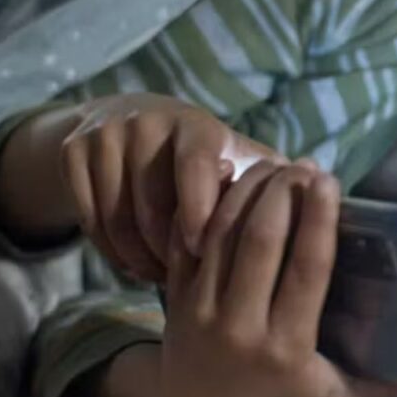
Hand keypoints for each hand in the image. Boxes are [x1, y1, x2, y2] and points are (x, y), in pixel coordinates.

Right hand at [60, 93, 283, 281]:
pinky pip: (90, 220)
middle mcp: (147, 123)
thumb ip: (271, 177)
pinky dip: (112, 251)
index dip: (199, 208)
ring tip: (164, 277)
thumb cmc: (202, 153)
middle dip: (170, 250)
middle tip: (188, 278)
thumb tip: (323, 195)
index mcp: (196, 126)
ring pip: (117, 218)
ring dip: (141, 258)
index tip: (200, 247)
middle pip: (151, 204)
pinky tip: (135, 264)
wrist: (124, 119)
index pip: (196, 165)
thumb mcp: (236, 154)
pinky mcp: (73, 153)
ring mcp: (105, 136)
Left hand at [146, 161, 396, 396]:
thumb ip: (385, 391)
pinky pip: (188, 237)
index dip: (318, 222)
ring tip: (279, 164)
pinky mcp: (174, 293)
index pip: (305, 272)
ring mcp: (201, 308)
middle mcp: (241, 324)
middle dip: (284, 193)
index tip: (330, 182)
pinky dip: (210, 202)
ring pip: (223, 232)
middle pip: (261, 241)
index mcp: (287, 346)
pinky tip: (235, 174)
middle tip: (306, 166)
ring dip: (251, 190)